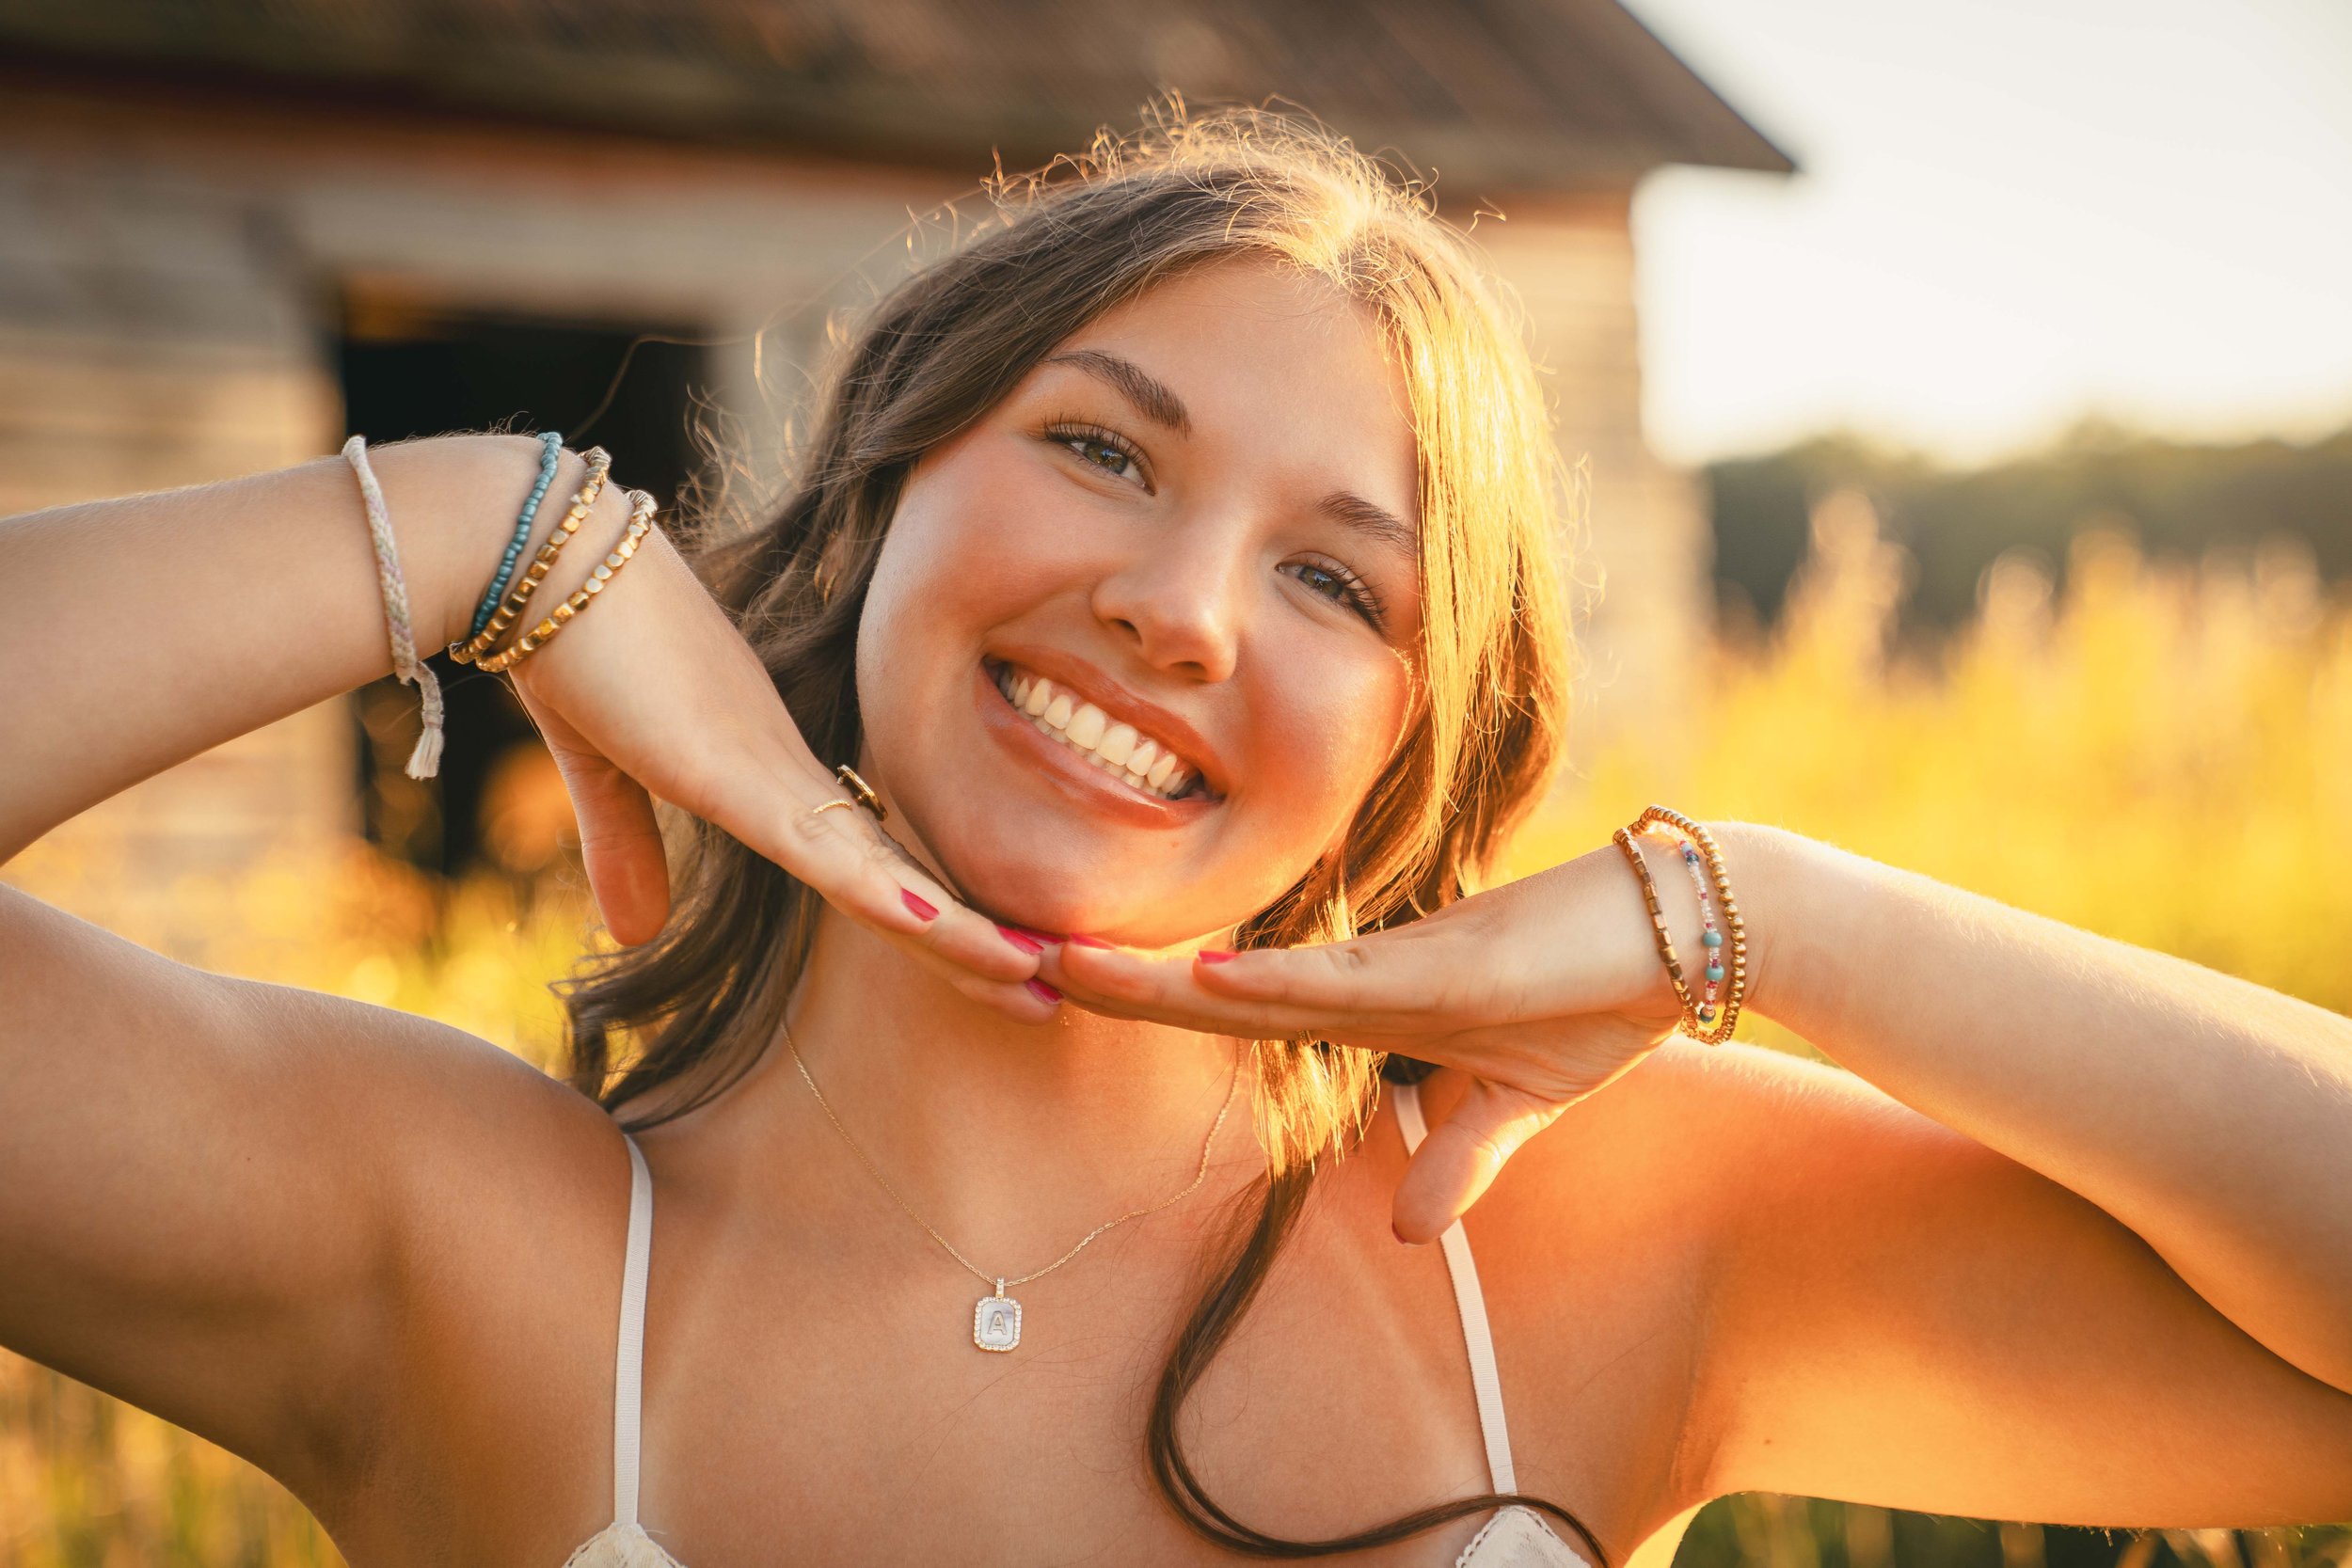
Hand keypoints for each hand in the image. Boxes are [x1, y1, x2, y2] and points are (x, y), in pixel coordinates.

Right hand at [497, 515, 1046, 1015]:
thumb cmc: (571, 644)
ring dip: (960, 932)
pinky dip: (880, 890)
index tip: (993, 965)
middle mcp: (790, 770)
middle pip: (901, 876)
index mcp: (768, 773)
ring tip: (1037, 979)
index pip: (870, 865)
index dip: (932, 920)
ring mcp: (767, 769)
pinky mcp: (729, 769)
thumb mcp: (603, 769)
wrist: (534, 555)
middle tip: (1051, 990)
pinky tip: (942, 927)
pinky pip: (818, 844)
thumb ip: (627, 848)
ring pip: (884, 872)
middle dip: (976, 940)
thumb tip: (637, 930)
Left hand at [1040, 843, 1699, 1239]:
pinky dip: (1274, 984)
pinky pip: (1345, 978)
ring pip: (1253, 980)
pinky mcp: (1447, 965)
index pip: (1234, 1012)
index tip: (1067, 992)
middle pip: (1212, 991)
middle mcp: (1364, 978)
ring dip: (1158, 979)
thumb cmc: (1597, 996)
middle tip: (1011, 961)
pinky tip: (1205, 978)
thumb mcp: (1516, 1107)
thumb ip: (1457, 1158)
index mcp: (1370, 1005)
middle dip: (1115, 983)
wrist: (1685, 934)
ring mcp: (1399, 967)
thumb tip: (1406, 1224)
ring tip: (1062, 964)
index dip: (1151, 1003)